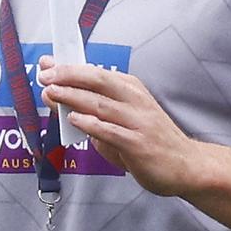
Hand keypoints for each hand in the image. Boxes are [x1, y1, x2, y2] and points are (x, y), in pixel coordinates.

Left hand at [38, 55, 199, 196]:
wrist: (185, 165)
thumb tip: (60, 99)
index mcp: (131, 88)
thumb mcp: (124, 116)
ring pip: (100, 104)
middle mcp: (135, 100)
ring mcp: (138, 121)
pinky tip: (73, 119)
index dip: (69, 67)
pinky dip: (90, 124)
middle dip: (68, 76)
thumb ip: (94, 108)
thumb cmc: (149, 139)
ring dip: (73, 97)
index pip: (96, 72)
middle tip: (45, 75)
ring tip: (51, 93)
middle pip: (98, 80)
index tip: (47, 65)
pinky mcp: (138, 144)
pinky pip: (110, 131)